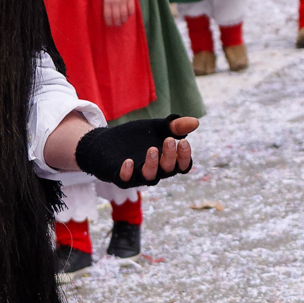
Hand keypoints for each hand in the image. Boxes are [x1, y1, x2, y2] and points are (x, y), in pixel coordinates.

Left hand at [69, 115, 200, 186]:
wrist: (107, 142)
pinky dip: (128, 172)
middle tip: (169, 140)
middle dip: (170, 156)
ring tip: (152, 149)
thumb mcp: (156, 128)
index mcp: (166, 161)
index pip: (182, 165)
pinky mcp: (120, 176)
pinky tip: (129, 161)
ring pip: (149, 177)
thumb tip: (196, 122)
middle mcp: (155, 171)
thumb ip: (174, 126)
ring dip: (152, 165)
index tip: (183, 142)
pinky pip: (125, 180)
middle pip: (168, 170)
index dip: (184, 156)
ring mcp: (138, 176)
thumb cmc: (136, 138)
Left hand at [102, 0, 135, 27]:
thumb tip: (108, 13)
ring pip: (124, 14)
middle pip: (116, 16)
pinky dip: (130, 13)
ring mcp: (123, 0)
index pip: (107, 14)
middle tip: (117, 25)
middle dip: (117, 22)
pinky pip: (131, 8)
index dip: (109, 21)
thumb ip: (106, 2)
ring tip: (123, 22)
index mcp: (107, 0)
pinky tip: (129, 15)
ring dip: (124, 19)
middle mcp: (115, 1)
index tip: (110, 25)